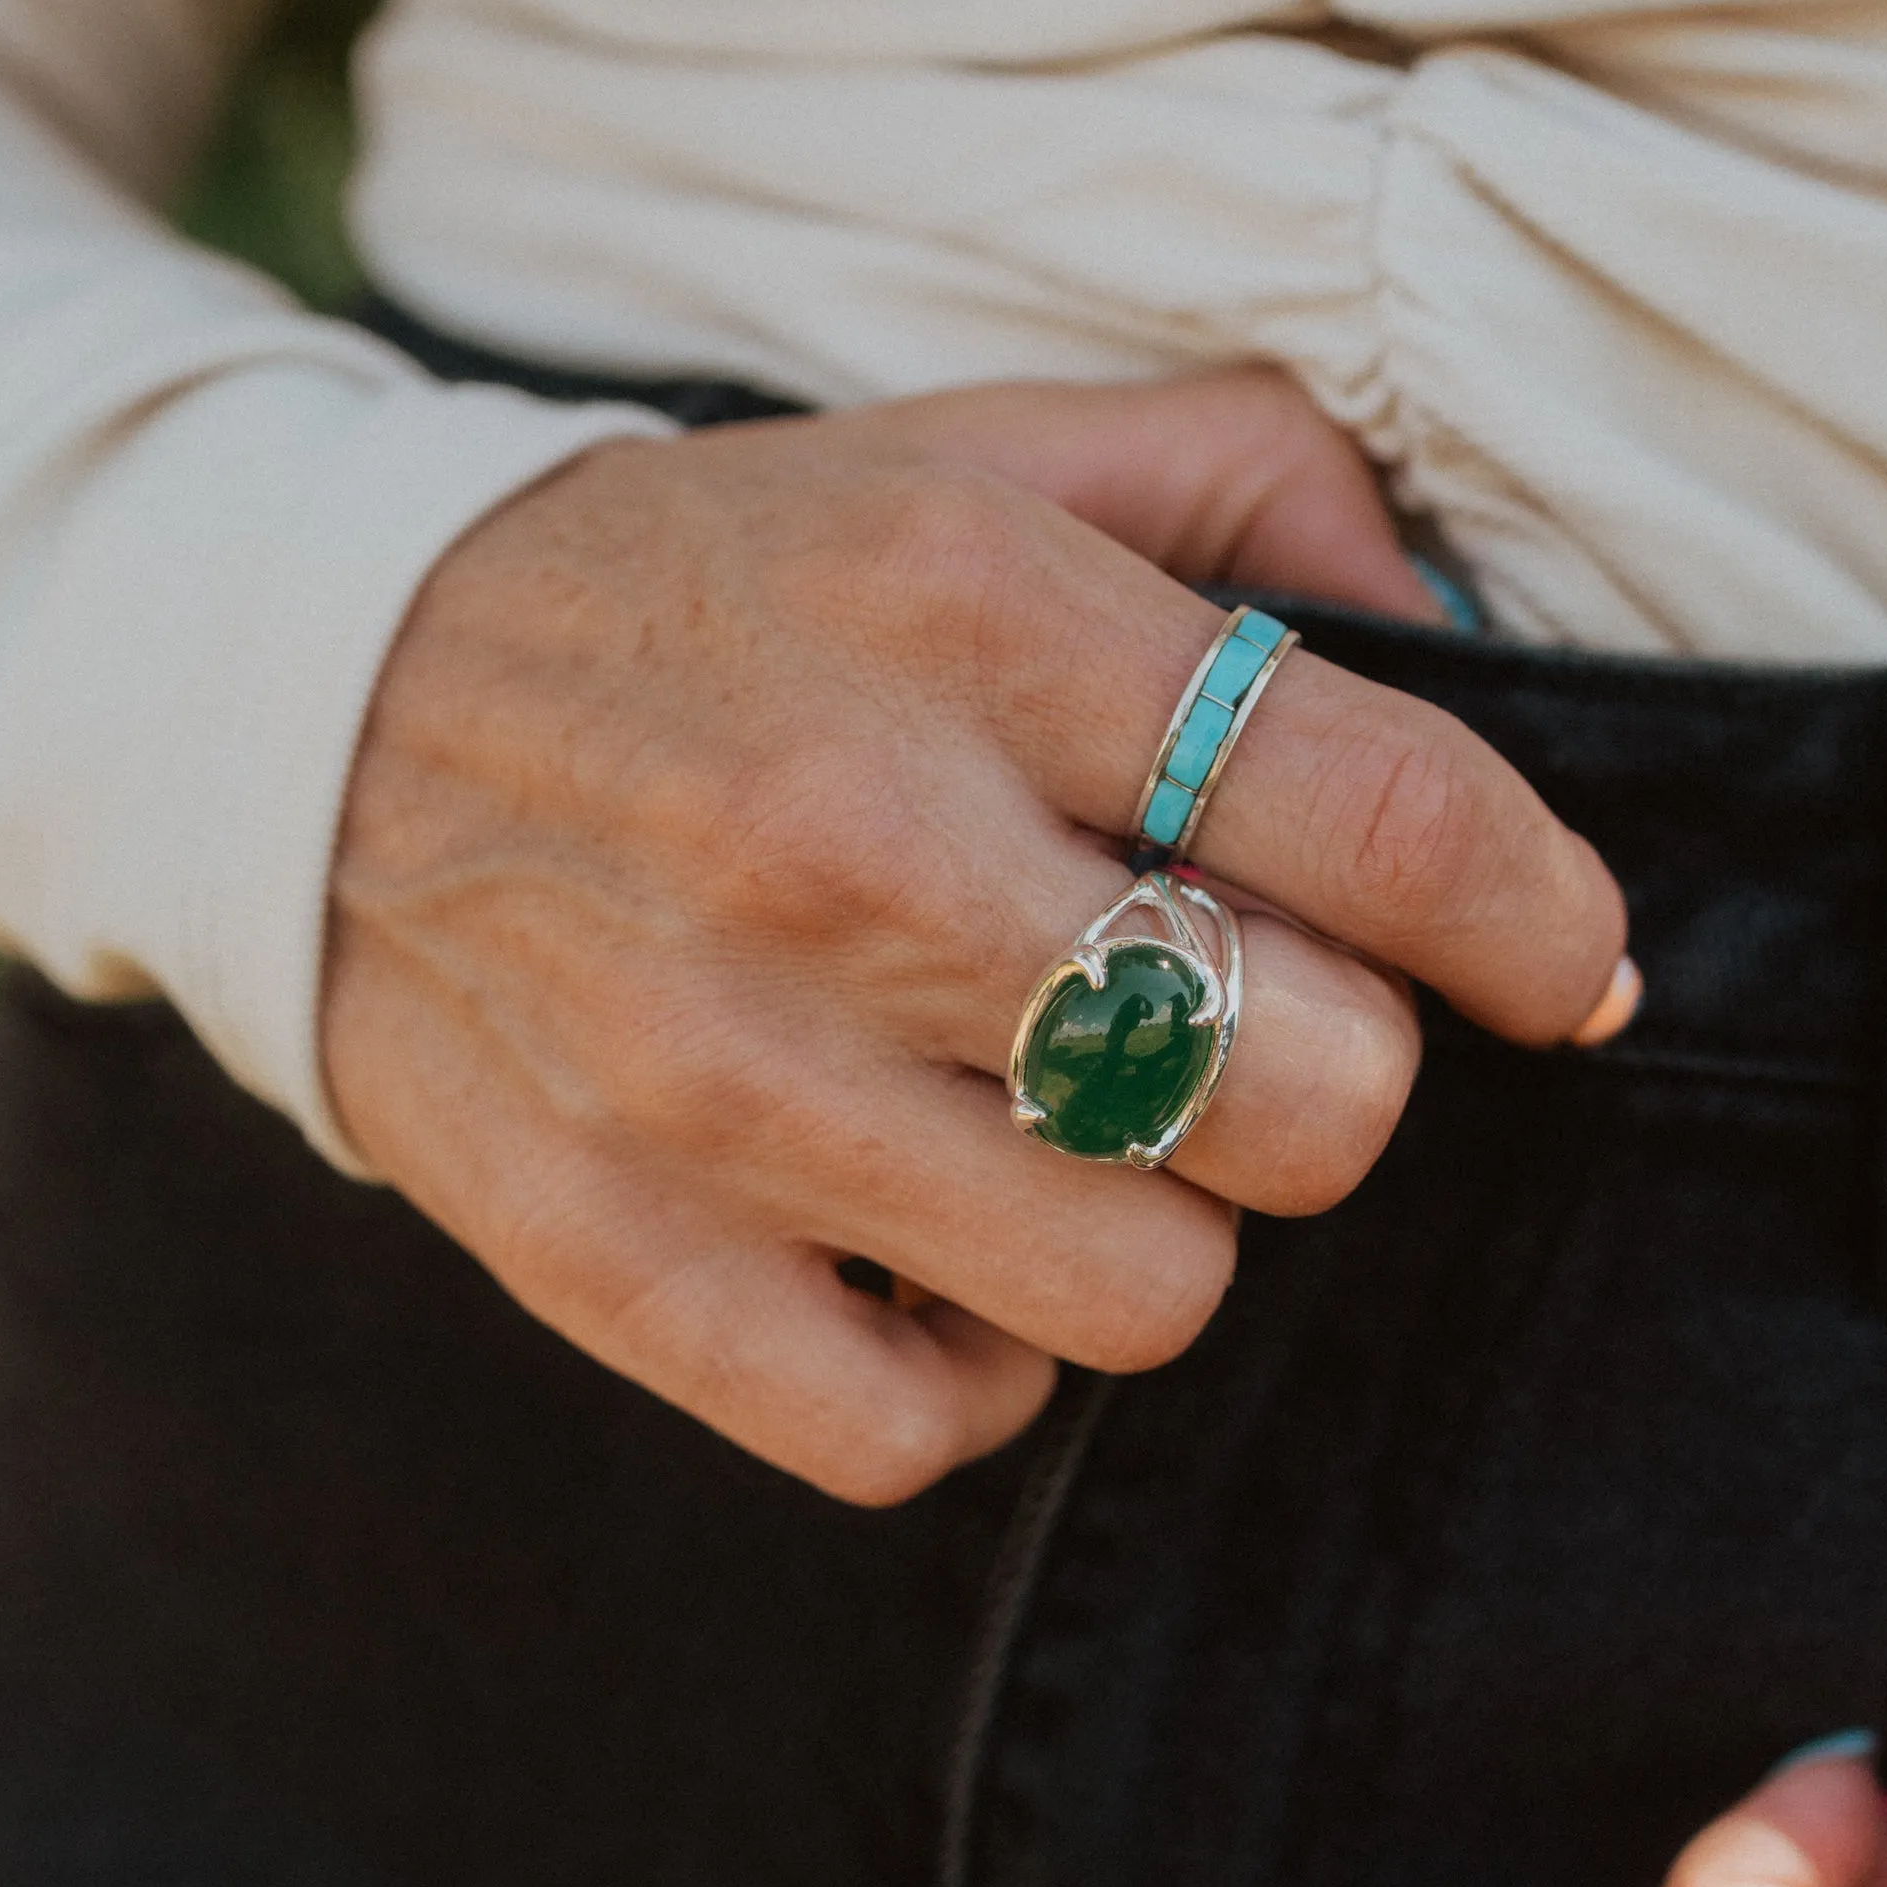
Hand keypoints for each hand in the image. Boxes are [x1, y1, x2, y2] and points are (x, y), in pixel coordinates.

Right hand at [325, 362, 1626, 1501]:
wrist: (326, 708)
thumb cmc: (721, 598)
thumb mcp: (972, 455)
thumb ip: (1252, 489)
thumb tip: (1464, 634)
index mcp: (969, 615)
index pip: (1386, 814)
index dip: (1536, 921)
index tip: (1560, 966)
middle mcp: (847, 844)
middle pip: (1310, 1099)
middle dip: (1320, 1071)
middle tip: (1222, 1017)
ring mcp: (717, 1073)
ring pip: (1150, 1286)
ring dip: (1152, 1220)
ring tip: (1061, 1127)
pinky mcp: (613, 1252)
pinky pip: (927, 1431)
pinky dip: (968, 1365)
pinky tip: (928, 1249)